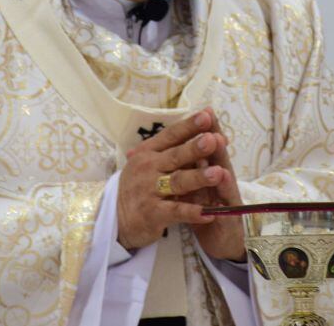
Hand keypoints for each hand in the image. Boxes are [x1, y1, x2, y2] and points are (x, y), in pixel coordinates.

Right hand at [117, 111, 226, 249]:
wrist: (115, 217)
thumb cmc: (141, 184)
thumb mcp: (150, 161)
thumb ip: (175, 146)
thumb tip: (209, 125)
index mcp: (149, 151)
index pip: (171, 135)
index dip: (189, 126)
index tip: (207, 116)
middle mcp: (148, 168)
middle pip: (175, 156)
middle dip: (194, 148)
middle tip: (212, 140)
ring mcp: (149, 191)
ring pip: (177, 182)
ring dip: (198, 177)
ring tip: (218, 173)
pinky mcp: (152, 214)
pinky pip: (175, 211)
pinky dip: (192, 212)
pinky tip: (209, 212)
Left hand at [183, 109, 245, 260]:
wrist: (221, 243)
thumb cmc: (206, 211)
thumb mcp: (193, 188)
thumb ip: (186, 169)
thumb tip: (167, 150)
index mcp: (209, 173)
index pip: (206, 149)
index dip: (203, 131)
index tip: (202, 109)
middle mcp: (220, 181)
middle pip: (217, 156)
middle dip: (211, 137)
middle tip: (208, 117)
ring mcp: (227, 199)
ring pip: (224, 177)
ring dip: (220, 159)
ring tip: (217, 142)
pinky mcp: (229, 218)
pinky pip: (225, 205)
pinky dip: (223, 193)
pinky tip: (223, 181)